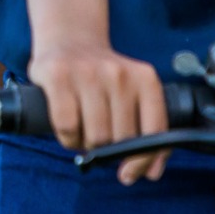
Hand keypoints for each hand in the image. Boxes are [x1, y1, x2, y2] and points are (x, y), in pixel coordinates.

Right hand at [28, 44, 169, 184]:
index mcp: (145, 78)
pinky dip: (67, 138)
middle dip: (108, 150)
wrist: (69, 40)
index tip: (130, 172)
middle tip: (98, 138)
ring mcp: (88, 72)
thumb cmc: (102, 79)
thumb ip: (146, 130)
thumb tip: (150, 173)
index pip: (155, 132)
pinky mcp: (59, 75)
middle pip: (121, 140)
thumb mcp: (132, 93)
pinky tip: (67, 128)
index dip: (144, 161)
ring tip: (82, 131)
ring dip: (86, 145)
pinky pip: (68, 126)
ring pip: (95, 137)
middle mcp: (119, 73)